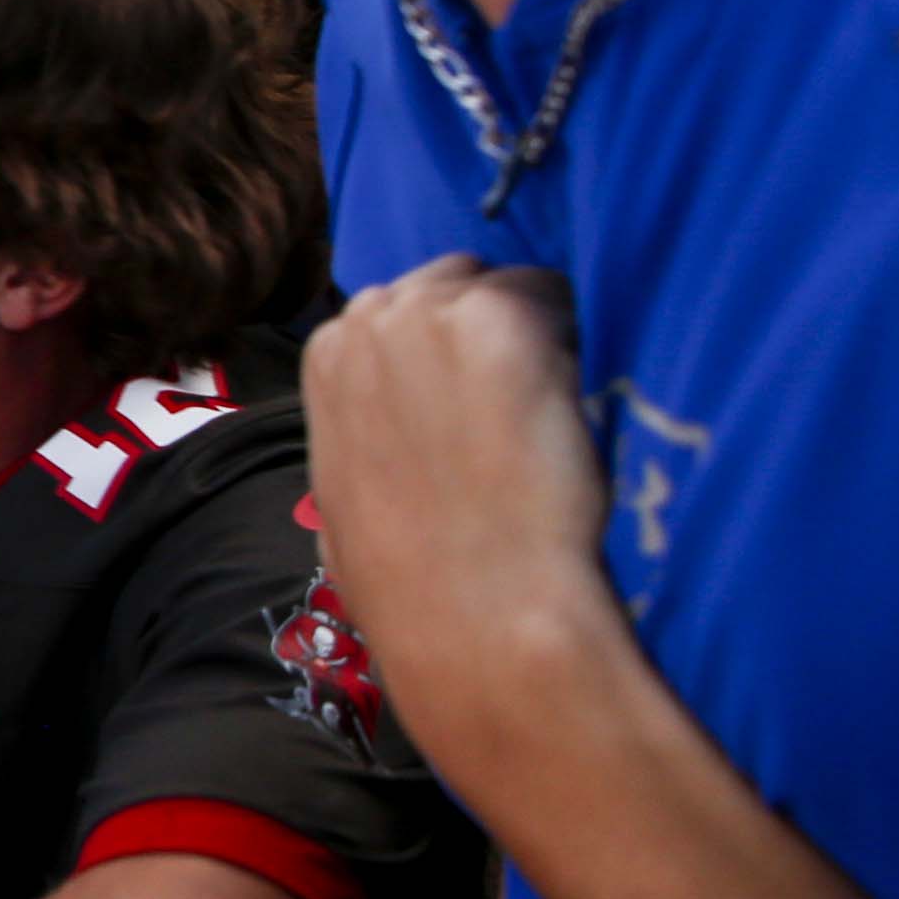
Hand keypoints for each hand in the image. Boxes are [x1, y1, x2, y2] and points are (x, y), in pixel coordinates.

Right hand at [296, 258, 614, 789]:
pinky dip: (573, 341)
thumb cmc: (408, 585)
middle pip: (452, 284)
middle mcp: (369, 317)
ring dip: (532, 334)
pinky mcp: (498, 319)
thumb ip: (365, 435)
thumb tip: (393, 433)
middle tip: (513, 416)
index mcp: (325, 358)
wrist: (473, 614)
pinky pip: (557, 297)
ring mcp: (431, 314)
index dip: (446, 363)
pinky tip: (565, 409)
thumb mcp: (344, 498)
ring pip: (508, 285)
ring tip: (542, 417)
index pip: (402, 312)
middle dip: (484, 335)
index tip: (471, 417)